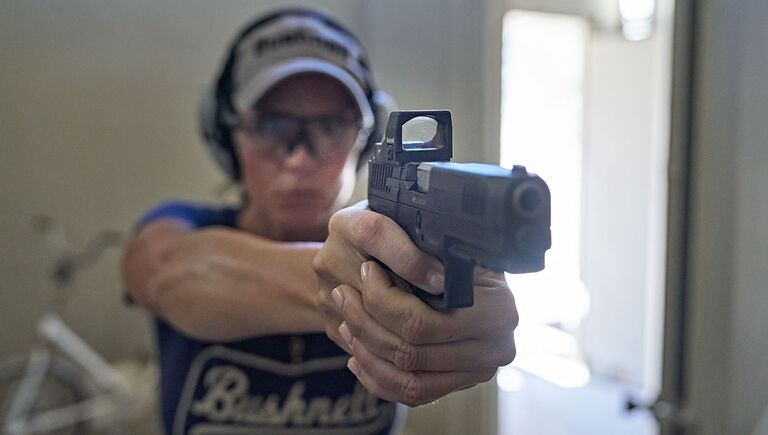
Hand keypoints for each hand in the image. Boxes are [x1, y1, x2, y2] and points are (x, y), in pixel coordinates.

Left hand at [313, 201, 518, 405]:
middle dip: (367, 323)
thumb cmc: (446, 247)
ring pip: (407, 378)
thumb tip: (430, 279)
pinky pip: (410, 394)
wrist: (460, 269)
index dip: (384, 301)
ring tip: (345, 320)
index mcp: (499, 308)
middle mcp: (496, 346)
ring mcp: (476, 371)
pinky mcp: (456, 385)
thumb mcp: (435, 233)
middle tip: (343, 293)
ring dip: (367, 350)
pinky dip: (377, 378)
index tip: (365, 271)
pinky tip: (356, 355)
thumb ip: (421, 254)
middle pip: (412, 351)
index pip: (424, 322)